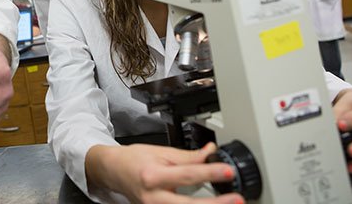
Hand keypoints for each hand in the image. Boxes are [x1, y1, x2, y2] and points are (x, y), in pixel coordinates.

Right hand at [85, 142, 243, 203]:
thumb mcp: (161, 152)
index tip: (228, 171)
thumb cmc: (135, 160)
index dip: (210, 173)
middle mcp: (153, 197)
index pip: (187, 174)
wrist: (114, 171)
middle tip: (237, 199)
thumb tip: (211, 152)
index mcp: (153, 176)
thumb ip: (188, 156)